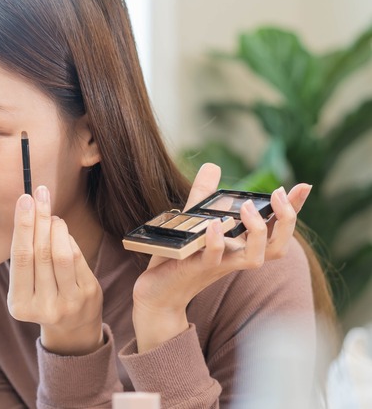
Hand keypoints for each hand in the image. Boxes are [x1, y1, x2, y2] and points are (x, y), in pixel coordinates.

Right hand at [7, 185, 102, 355]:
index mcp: (20, 305)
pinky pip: (77, 258)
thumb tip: (29, 211)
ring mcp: (68, 303)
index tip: (24, 200)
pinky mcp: (88, 295)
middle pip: (40, 253)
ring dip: (56, 227)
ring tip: (51, 215)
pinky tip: (62, 231)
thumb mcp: (26, 286)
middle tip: (39, 194)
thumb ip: (26, 256)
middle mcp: (43, 307)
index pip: (21, 258)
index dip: (22, 226)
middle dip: (39, 218)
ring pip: (61, 254)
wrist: (72, 328)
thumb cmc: (43, 297)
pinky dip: (68, 239)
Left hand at [131, 163, 311, 351]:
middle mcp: (235, 257)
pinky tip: (215, 224)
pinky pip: (213, 258)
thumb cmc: (178, 258)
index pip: (275, 229)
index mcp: (240, 245)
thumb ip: (204, 196)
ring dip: (256, 232)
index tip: (304, 187)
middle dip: (285, 221)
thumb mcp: (194, 221)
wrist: (157, 293)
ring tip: (249, 207)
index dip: (293, 210)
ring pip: (254, 258)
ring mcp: (219, 266)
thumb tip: (213, 167)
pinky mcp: (196, 269)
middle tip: (279, 194)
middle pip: (277, 247)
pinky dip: (216, 242)